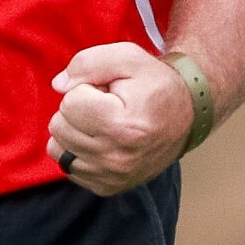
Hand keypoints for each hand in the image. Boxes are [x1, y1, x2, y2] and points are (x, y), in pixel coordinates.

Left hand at [45, 43, 194, 195]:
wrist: (186, 115)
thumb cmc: (155, 84)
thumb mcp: (127, 57)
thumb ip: (87, 63)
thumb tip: (58, 85)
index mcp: (123, 125)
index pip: (69, 102)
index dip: (85, 88)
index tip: (108, 91)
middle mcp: (117, 158)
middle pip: (59, 125)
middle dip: (77, 109)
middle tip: (105, 106)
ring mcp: (112, 176)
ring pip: (58, 147)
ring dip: (74, 130)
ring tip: (102, 122)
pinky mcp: (107, 187)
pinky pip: (67, 166)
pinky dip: (78, 150)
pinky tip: (100, 139)